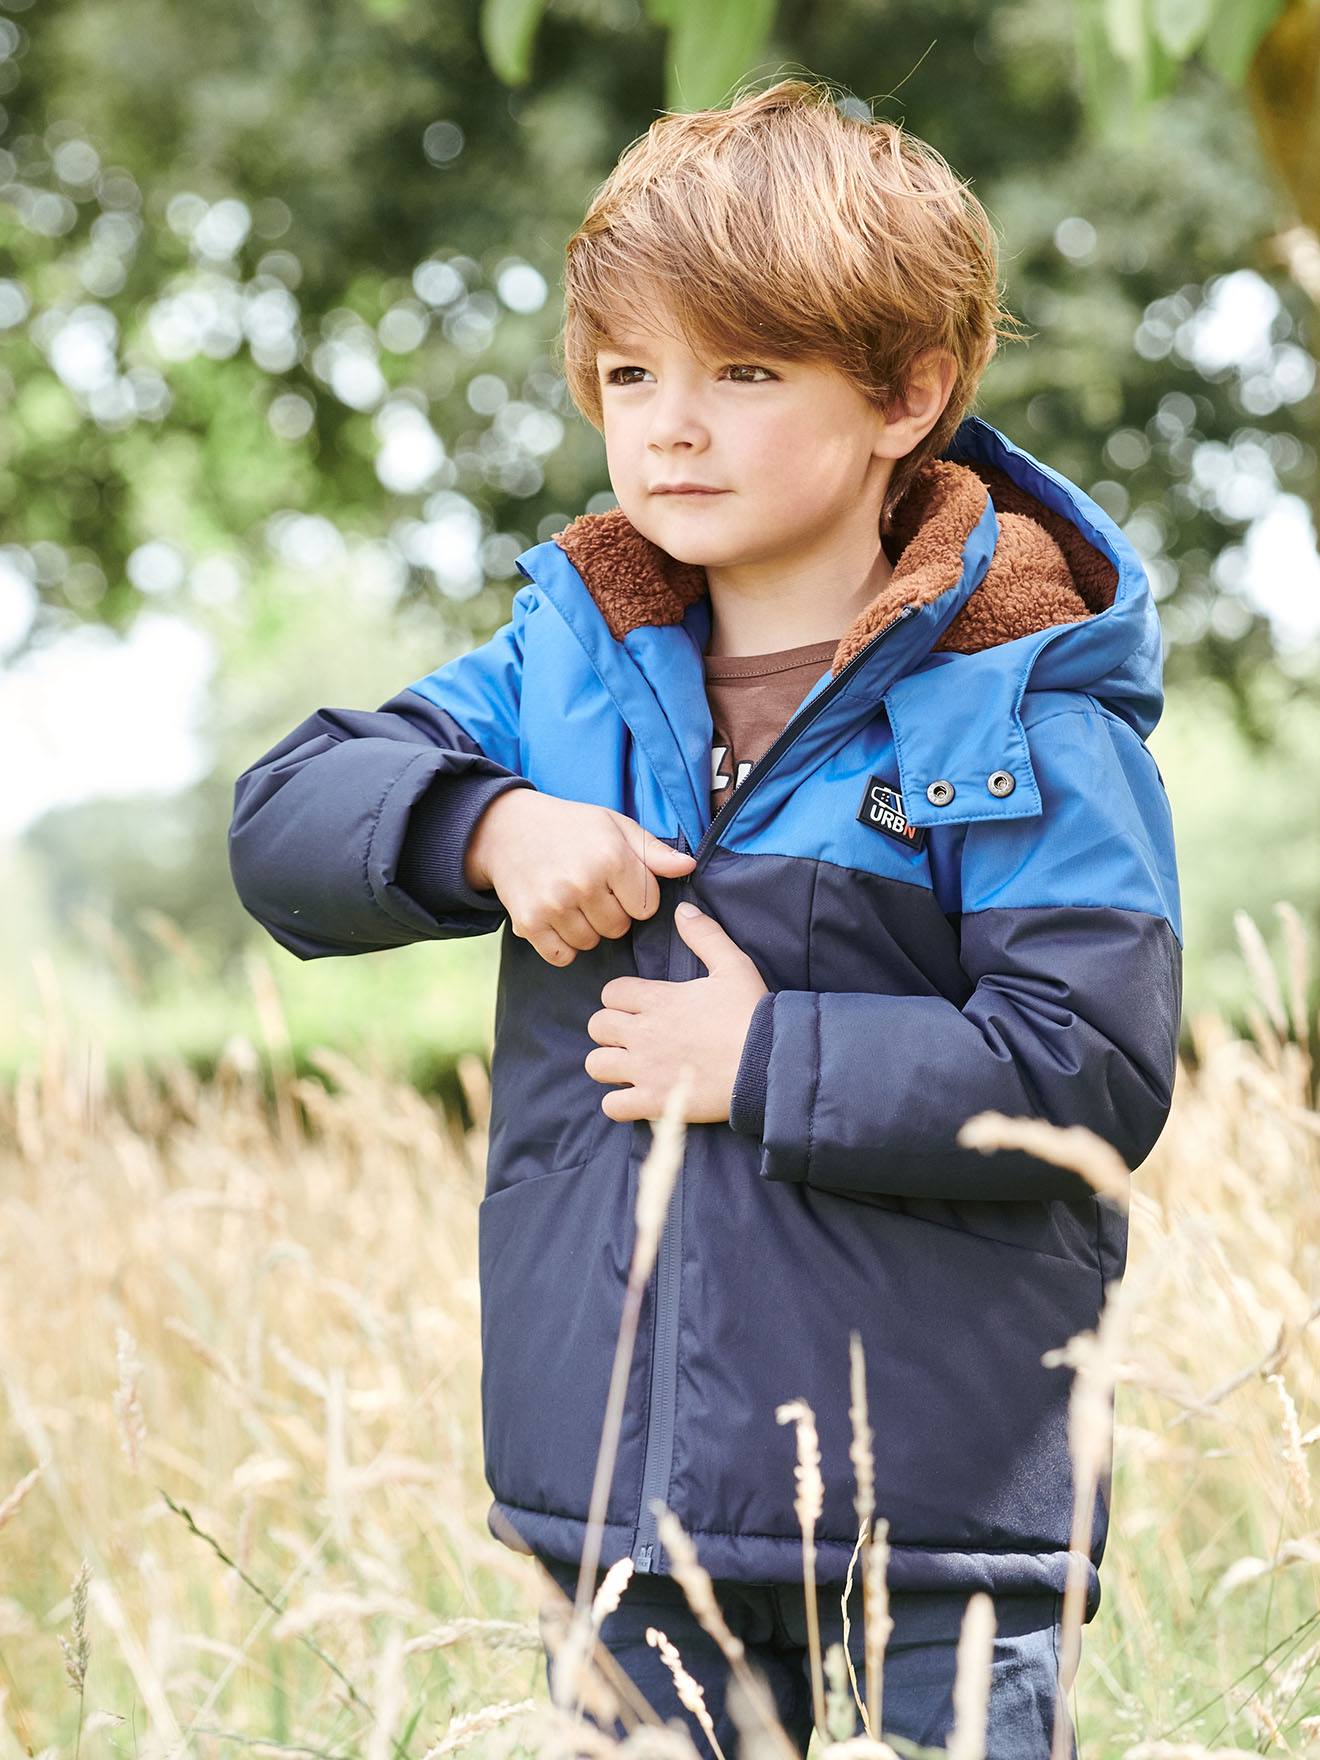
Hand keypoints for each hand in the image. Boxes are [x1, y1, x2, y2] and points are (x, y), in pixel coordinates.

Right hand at [464, 789, 695, 965]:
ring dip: (586, 929)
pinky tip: (557, 920)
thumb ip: (654, 852)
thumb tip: (688, 868)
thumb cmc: (571, 826)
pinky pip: (561, 956)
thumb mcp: (616, 826)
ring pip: (591, 943)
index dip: (635, 897)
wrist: (508, 828)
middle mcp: (583, 882)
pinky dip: (562, 945)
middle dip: (611, 914)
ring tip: (572, 901)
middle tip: (591, 890)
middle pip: (619, 929)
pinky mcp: (529, 922)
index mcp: (611, 857)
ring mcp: (554, 905)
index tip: (618, 883)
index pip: (646, 907)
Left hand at [584, 903, 769, 1122]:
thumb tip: (683, 909)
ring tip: (631, 1066)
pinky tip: (638, 1097)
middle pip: (597, 1026)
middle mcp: (642, 1033)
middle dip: (611, 1030)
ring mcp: (644, 1070)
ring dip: (610, 1064)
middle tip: (635, 1036)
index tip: (640, 1007)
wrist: (769, 1063)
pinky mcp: (653, 1102)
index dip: (621, 999)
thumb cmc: (752, 1014)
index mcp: (657, 999)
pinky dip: (619, 1104)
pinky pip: (612, 1106)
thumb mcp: (733, 965)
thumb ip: (704, 935)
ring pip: (596, 1064)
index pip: (610, 993)